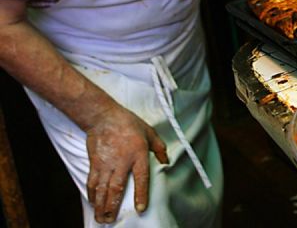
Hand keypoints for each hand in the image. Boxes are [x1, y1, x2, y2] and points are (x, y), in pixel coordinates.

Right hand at [85, 105, 168, 223]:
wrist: (104, 117)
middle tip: (111, 220)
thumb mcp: (149, 132)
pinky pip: (92, 182)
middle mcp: (121, 162)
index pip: (141, 178)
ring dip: (101, 205)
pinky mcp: (94, 163)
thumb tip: (167, 161)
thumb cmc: (128, 123)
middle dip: (113, 206)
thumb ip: (159, 148)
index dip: (141, 194)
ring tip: (101, 218)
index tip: (141, 208)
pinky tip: (93, 203)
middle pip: (117, 188)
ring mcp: (106, 164)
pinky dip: (92, 195)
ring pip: (102, 189)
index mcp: (138, 154)